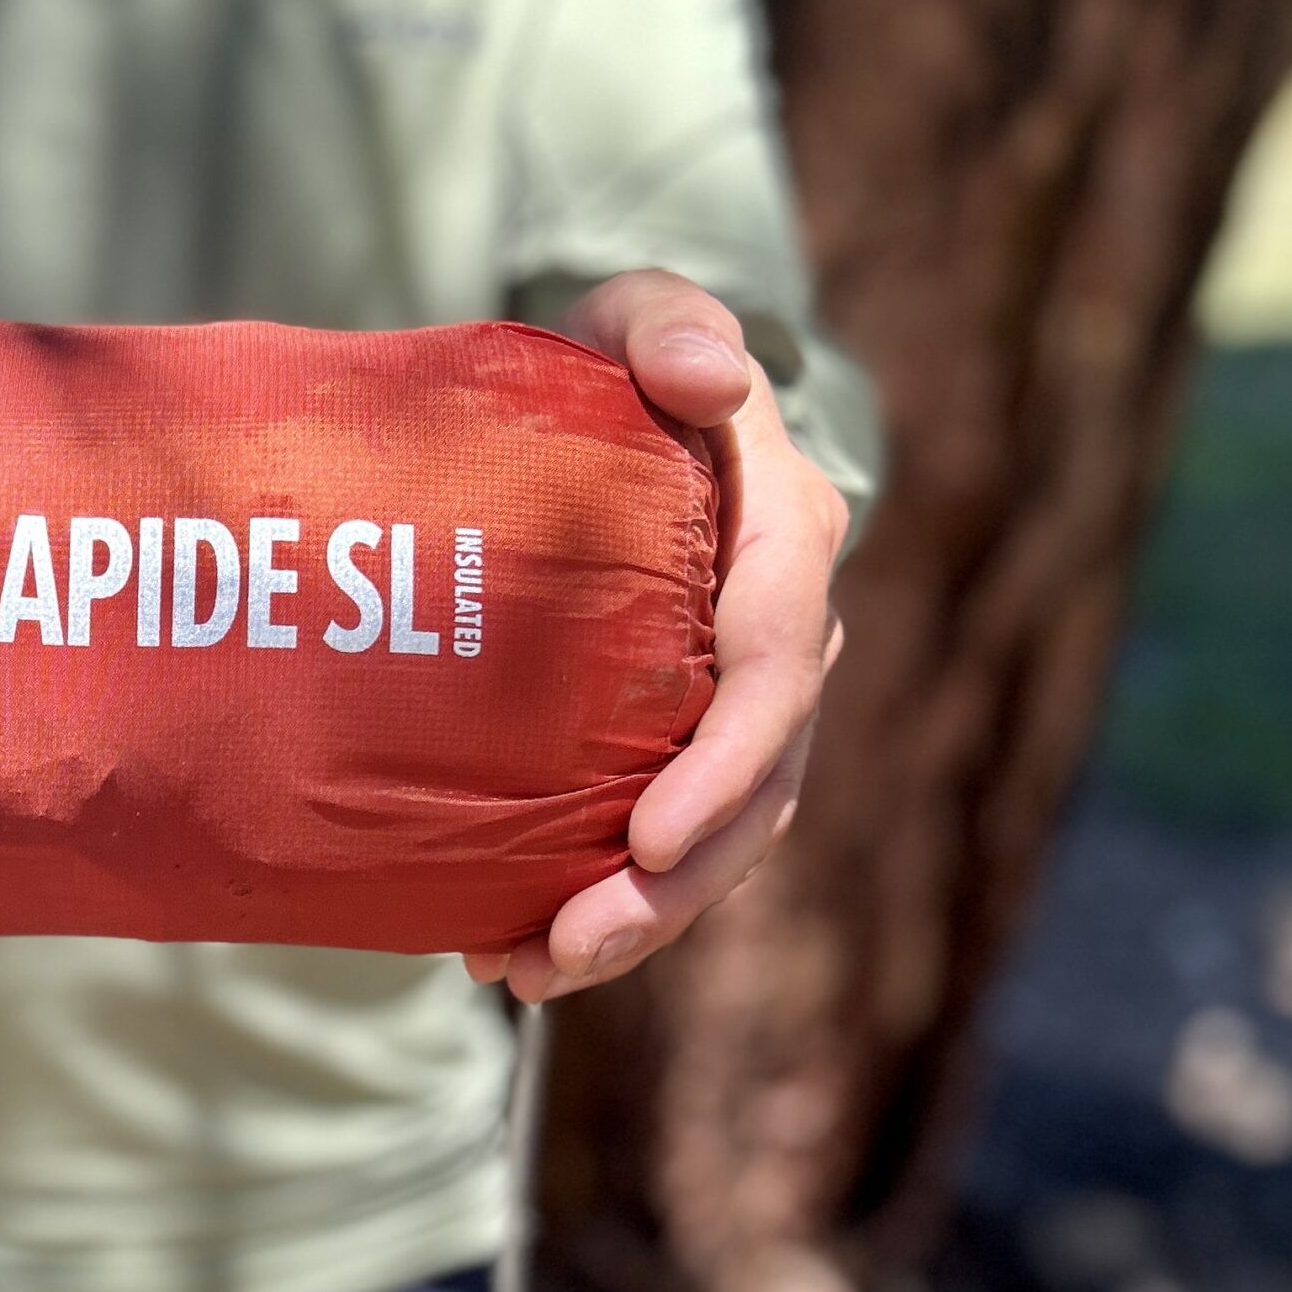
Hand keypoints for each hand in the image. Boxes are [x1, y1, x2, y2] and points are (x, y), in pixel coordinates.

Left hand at [467, 271, 848, 1003]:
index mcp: (784, 535)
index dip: (729, 759)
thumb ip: (670, 324)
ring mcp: (739, 701)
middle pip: (758, 787)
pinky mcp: (683, 741)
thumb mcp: (637, 316)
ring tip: (535, 974)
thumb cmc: (617, 361)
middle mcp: (784, 635)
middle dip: (677, 886)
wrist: (604, 412)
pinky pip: (662, 839)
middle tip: (574, 945)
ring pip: (720, 839)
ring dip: (639, 921)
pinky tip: (507, 949)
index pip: (779, 661)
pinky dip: (600, 900)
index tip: (652, 837)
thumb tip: (712, 377)